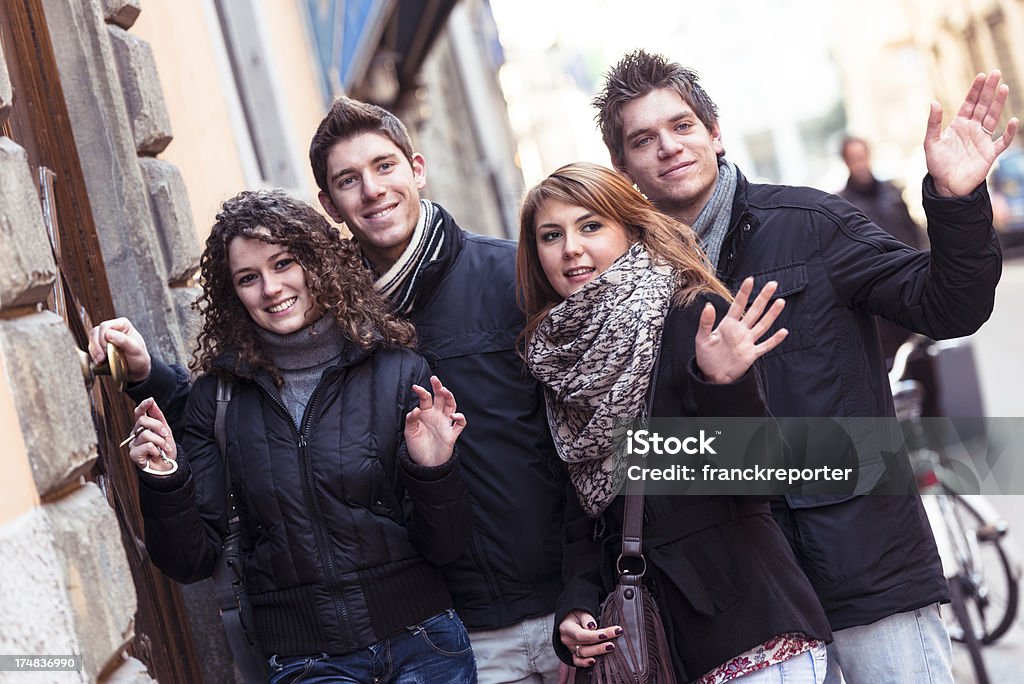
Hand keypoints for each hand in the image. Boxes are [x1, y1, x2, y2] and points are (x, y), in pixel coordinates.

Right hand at [89, 317, 151, 382]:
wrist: (137, 369)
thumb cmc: (139, 358)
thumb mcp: (135, 350)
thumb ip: (123, 340)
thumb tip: (109, 334)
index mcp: (123, 325)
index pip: (105, 326)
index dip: (103, 338)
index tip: (107, 350)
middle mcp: (113, 328)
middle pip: (96, 332)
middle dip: (97, 346)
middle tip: (102, 358)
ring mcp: (105, 336)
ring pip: (92, 339)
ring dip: (94, 351)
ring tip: (100, 361)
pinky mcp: (101, 345)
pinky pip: (91, 347)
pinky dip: (93, 355)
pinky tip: (99, 361)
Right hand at [125, 397, 176, 472]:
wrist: (167, 465)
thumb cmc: (164, 448)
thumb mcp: (165, 430)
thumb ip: (158, 416)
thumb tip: (152, 402)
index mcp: (142, 426)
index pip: (139, 413)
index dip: (143, 406)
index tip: (150, 400)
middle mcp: (136, 433)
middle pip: (142, 420)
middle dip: (158, 426)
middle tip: (166, 434)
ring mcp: (133, 443)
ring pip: (146, 434)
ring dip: (160, 441)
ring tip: (164, 447)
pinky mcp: (133, 453)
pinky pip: (146, 445)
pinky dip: (156, 449)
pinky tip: (156, 454)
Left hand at [404, 376, 466, 466]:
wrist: (426, 464)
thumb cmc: (417, 447)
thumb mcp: (409, 433)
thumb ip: (411, 420)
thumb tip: (415, 409)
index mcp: (426, 414)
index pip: (426, 398)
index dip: (422, 392)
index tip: (415, 387)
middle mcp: (437, 416)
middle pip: (440, 397)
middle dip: (438, 387)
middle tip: (435, 379)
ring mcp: (445, 423)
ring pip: (451, 406)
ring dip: (449, 397)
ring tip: (444, 391)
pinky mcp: (452, 433)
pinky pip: (460, 423)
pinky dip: (459, 418)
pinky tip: (453, 416)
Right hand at [559, 609, 621, 667]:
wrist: (569, 619)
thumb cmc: (576, 614)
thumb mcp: (580, 611)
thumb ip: (586, 618)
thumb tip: (592, 627)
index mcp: (567, 628)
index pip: (581, 634)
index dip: (595, 636)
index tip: (608, 634)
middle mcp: (567, 640)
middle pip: (584, 645)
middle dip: (601, 643)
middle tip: (614, 641)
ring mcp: (570, 648)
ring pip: (584, 654)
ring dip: (598, 651)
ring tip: (610, 647)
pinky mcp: (574, 653)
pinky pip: (578, 662)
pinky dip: (585, 663)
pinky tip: (594, 661)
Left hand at [695, 278, 787, 383]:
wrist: (712, 375)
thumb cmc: (706, 357)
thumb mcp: (701, 339)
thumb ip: (705, 322)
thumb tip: (708, 305)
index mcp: (727, 324)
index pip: (738, 305)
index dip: (744, 293)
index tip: (750, 280)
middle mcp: (740, 330)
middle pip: (755, 311)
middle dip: (763, 297)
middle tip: (773, 284)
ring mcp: (747, 341)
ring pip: (763, 325)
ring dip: (772, 314)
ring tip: (780, 302)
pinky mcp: (752, 354)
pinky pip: (765, 346)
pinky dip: (774, 340)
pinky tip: (783, 332)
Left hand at [925, 70, 1018, 196]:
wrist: (946, 185)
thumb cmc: (937, 164)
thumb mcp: (931, 143)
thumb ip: (934, 124)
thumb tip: (934, 102)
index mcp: (959, 125)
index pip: (969, 103)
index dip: (975, 90)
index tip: (982, 76)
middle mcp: (972, 129)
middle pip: (983, 106)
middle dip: (989, 90)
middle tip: (996, 73)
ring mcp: (982, 140)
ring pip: (993, 118)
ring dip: (999, 104)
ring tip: (1004, 88)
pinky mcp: (990, 153)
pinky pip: (1003, 141)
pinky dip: (1009, 132)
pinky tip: (1013, 121)